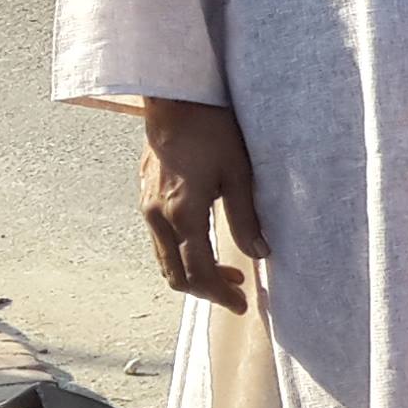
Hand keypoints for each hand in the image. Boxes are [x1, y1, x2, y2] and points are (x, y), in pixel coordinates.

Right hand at [137, 100, 265, 312]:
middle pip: (177, 274)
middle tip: (238, 293)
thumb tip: (261, 253)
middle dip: (207, 290)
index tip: (241, 304)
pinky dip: (183, 255)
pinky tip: (207, 247)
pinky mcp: (146, 200)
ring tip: (230, 273)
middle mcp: (158, 217)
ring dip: (195, 274)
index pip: (198, 271)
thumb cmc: (212, 132)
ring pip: (165, 260)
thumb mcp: (238, 173)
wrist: (175, 103)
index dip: (219, 293)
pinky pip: (161, 241)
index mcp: (182, 214)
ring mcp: (147, 209)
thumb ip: (246, 217)